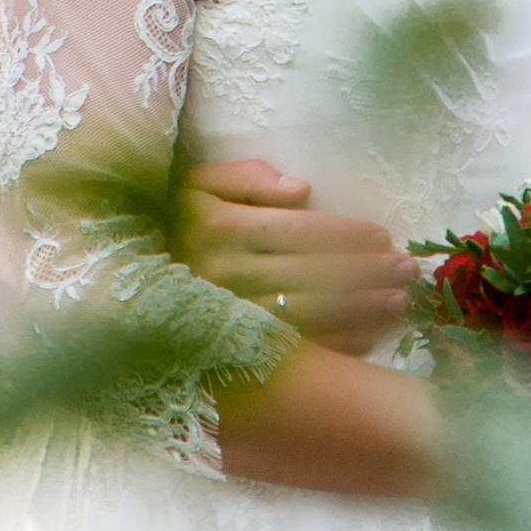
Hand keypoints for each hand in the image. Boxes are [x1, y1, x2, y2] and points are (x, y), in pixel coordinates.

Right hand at [177, 157, 411, 354]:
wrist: (123, 287)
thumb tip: (302, 187)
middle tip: (407, 270)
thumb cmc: (173, 226)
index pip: (299, 232)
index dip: (346, 235)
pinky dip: (334, 346)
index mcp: (222, 230)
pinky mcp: (234, 351)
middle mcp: (228, 276)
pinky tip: (367, 338)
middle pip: (313, 274)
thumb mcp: (196, 186)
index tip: (384, 236)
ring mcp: (232, 319)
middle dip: (367, 272)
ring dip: (361, 309)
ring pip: (311, 314)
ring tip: (399, 301)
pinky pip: (294, 351)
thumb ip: (246, 179)